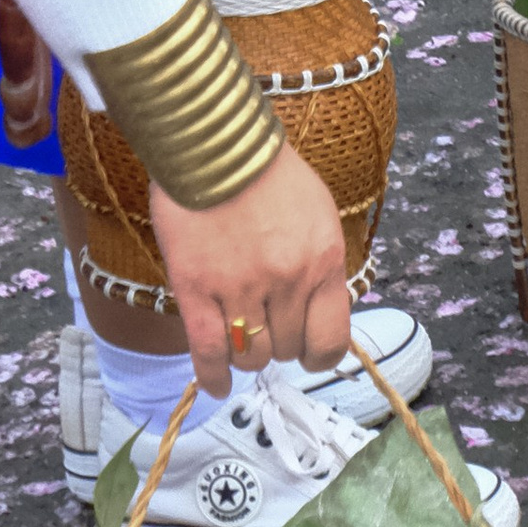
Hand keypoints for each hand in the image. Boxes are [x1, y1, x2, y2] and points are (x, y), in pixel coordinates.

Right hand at [152, 145, 351, 400]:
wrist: (217, 143)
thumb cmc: (270, 175)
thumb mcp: (318, 215)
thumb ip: (321, 266)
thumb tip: (320, 312)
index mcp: (324, 260)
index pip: (331, 339)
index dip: (318, 351)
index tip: (308, 348)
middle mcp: (288, 280)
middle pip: (287, 349)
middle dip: (280, 345)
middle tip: (269, 328)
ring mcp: (240, 287)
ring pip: (251, 357)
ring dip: (248, 354)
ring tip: (242, 337)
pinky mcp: (196, 290)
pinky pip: (208, 352)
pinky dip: (212, 376)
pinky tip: (217, 383)